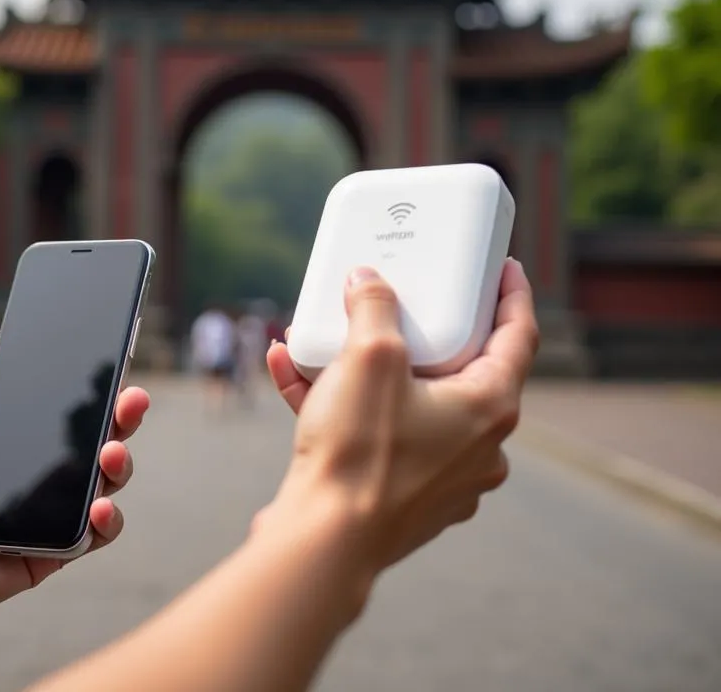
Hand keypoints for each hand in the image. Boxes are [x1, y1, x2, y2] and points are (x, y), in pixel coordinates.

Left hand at [0, 332, 149, 628]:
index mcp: (19, 441)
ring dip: (121, 465)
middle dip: (125, 418)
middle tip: (132, 402)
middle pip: (100, 441)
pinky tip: (98, 508)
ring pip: (107, 483)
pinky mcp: (56, 550)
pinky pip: (96, 534)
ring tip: (111, 454)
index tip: (115, 371)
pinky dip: (107, 520)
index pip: (68, 412)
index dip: (96, 393)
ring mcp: (53, 512)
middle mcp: (43, 474)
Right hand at [260, 259, 537, 576]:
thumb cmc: (361, 452)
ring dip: (363, 366)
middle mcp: (478, 446)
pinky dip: (342, 402)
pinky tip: (291, 372)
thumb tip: (367, 280)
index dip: (513, 295)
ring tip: (321, 336)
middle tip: (404, 301)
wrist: (324, 541)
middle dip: (420, 331)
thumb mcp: (369, 356)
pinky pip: (377, 430)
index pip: (519, 337)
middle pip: (459, 369)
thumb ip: (373, 306)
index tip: (506, 269)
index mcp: (489, 408)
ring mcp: (443, 475)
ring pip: (407, 400)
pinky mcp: (404, 493)